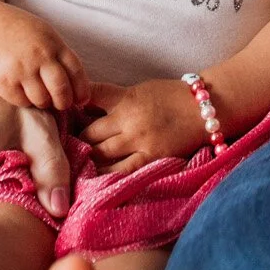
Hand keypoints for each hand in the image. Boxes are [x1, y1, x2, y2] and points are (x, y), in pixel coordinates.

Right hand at [0, 3, 89, 110]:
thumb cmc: (16, 30)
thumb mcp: (44, 33)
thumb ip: (58, 54)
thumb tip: (75, 83)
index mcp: (53, 44)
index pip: (76, 71)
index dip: (81, 89)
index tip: (81, 99)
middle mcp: (39, 57)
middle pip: (61, 90)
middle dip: (64, 102)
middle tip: (61, 104)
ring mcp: (21, 70)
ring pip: (42, 100)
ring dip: (43, 102)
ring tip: (39, 96)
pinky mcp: (2, 81)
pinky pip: (21, 102)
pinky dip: (25, 101)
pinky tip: (22, 92)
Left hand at [78, 79, 210, 175]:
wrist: (207, 107)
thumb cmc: (173, 96)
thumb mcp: (141, 89)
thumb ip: (116, 100)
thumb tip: (86, 110)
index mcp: (126, 97)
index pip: (90, 96)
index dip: (72, 104)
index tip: (62, 112)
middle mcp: (129, 119)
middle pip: (89, 133)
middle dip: (76, 139)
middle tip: (66, 147)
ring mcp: (139, 141)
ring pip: (100, 154)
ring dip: (88, 159)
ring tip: (78, 165)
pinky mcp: (151, 158)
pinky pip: (121, 171)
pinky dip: (105, 175)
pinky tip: (94, 179)